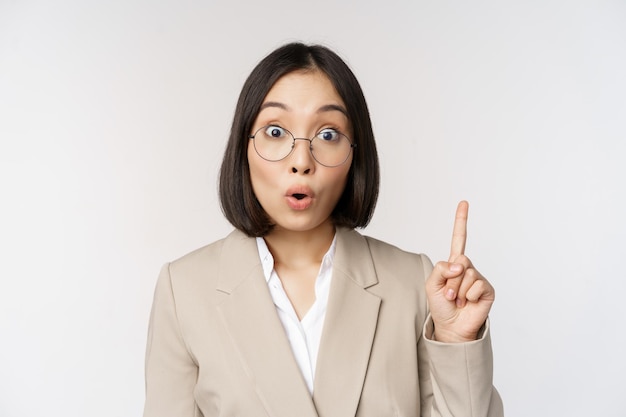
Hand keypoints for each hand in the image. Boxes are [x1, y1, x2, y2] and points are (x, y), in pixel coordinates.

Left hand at [425, 201, 494, 342]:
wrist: (451, 327)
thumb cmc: (441, 306)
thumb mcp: (432, 284)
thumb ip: (441, 268)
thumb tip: (460, 264)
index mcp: (454, 263)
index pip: (459, 239)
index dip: (461, 221)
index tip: (464, 203)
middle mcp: (468, 268)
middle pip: (459, 260)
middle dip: (450, 279)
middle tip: (449, 294)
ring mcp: (478, 278)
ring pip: (467, 274)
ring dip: (458, 290)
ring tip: (457, 300)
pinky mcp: (487, 289)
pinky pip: (476, 285)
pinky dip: (468, 296)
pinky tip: (468, 303)